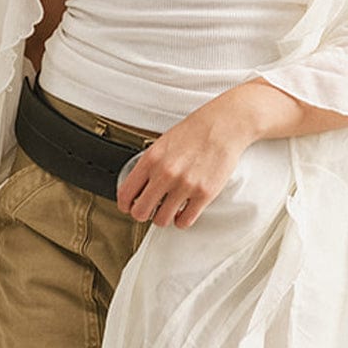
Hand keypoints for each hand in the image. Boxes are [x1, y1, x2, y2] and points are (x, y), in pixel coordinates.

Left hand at [115, 95, 255, 229]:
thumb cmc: (196, 131)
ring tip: (169, 209)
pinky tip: (183, 211)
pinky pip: (185, 222)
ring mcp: (185, 185)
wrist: (223, 126)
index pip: (126, 193)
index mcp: (151, 159)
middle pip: (140, 212)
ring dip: (164, 217)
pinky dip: (182, 220)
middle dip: (142, 213)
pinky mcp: (204, 194)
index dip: (125, 205)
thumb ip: (150, 164)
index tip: (129, 206)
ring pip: (162, 220)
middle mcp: (166, 174)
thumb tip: (139, 186)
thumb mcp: (163, 143)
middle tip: (149, 210)